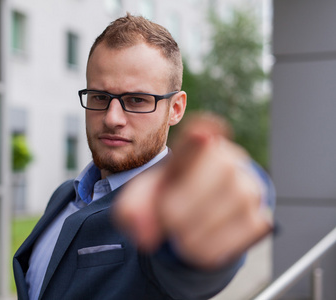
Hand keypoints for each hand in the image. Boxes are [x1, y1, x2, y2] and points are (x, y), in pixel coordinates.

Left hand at [113, 112, 272, 268]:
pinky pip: (229, 244)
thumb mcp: (141, 198)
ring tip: (183, 231)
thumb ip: (131, 210)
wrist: (194, 215)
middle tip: (167, 217)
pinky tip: (201, 241)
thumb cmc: (166, 197)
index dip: (201, 133)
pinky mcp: (260, 218)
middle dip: (172, 213)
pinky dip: (207, 252)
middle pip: (192, 191)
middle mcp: (227, 161)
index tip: (202, 133)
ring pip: (212, 219)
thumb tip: (145, 234)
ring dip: (187, 236)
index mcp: (194, 148)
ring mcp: (248, 189)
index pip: (199, 133)